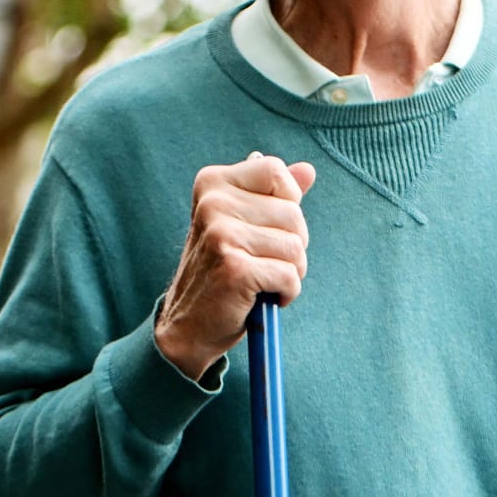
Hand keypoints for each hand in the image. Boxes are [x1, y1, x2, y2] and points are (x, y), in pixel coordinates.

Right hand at [154, 152, 316, 379]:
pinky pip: (290, 276)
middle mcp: (213, 203)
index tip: (264, 229)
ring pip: (296, 247)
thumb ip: (274, 195)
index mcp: (213, 183)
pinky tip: (261, 298)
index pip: (275, 170)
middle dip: (291, 245)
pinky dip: (286, 293)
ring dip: (290, 272)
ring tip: (260, 281)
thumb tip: (308, 170)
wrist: (188, 326)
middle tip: (260, 263)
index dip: (286, 203)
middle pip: (293, 213)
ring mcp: (221, 235)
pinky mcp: (235, 269)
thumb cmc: (221, 271)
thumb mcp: (243, 224)